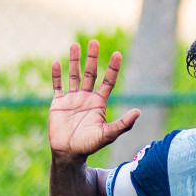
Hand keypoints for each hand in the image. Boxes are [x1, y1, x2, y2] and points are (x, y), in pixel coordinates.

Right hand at [49, 41, 141, 162]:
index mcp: (99, 103)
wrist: (69, 154)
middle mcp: (86, 98)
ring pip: (74, 75)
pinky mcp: (58, 103)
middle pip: (91, 73)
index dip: (113, 68)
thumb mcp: (108, 134)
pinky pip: (57, 86)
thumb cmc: (89, 146)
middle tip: (95, 42)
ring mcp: (72, 99)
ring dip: (74, 61)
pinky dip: (56, 75)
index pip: (108, 81)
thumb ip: (123, 124)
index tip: (117, 54)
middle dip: (93, 58)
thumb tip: (139, 111)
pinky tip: (56, 64)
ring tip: (75, 45)